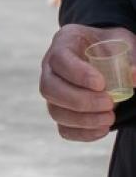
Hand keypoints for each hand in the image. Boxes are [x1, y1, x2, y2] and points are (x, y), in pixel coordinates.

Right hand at [39, 23, 129, 140]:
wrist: (107, 56)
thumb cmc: (112, 46)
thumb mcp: (124, 43)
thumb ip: (131, 59)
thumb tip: (134, 78)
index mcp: (64, 42)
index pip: (59, 59)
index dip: (77, 74)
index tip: (101, 84)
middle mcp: (50, 67)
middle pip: (49, 89)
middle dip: (79, 101)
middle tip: (109, 103)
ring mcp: (53, 91)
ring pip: (55, 111)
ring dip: (82, 119)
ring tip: (109, 118)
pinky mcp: (61, 110)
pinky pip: (63, 128)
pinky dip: (82, 133)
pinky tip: (102, 129)